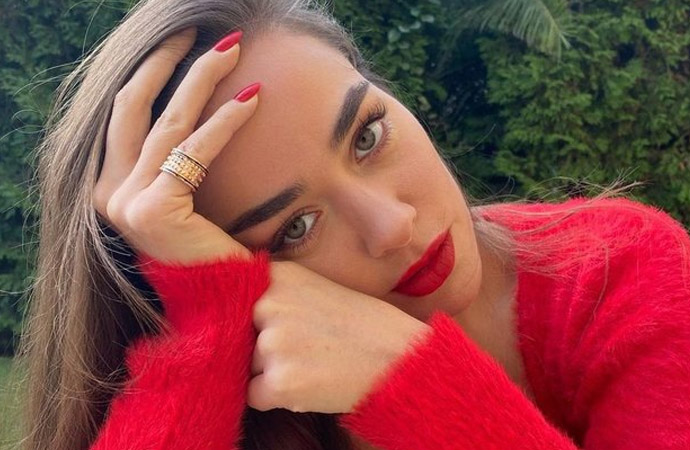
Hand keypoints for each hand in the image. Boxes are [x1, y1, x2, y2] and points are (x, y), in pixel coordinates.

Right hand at [93, 27, 256, 263]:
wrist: (225, 300)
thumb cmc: (211, 248)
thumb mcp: (183, 196)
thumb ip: (173, 160)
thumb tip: (191, 109)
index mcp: (110, 187)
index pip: (125, 115)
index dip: (151, 74)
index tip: (181, 47)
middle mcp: (107, 194)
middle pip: (134, 107)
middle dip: (167, 63)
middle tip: (202, 34)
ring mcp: (124, 203)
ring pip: (167, 122)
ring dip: (202, 79)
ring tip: (233, 50)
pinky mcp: (153, 210)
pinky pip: (194, 151)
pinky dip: (225, 121)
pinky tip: (252, 98)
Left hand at [248, 261, 432, 413]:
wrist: (401, 358)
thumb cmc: (365, 325)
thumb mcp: (317, 289)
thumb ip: (278, 294)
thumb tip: (238, 310)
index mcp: (279, 276)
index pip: (232, 296)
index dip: (249, 316)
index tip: (264, 323)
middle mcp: (269, 304)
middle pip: (240, 334)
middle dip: (265, 347)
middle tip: (308, 347)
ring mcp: (273, 343)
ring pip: (249, 366)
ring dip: (273, 372)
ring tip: (315, 364)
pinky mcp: (280, 382)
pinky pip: (255, 395)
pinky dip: (277, 397)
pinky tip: (312, 383)